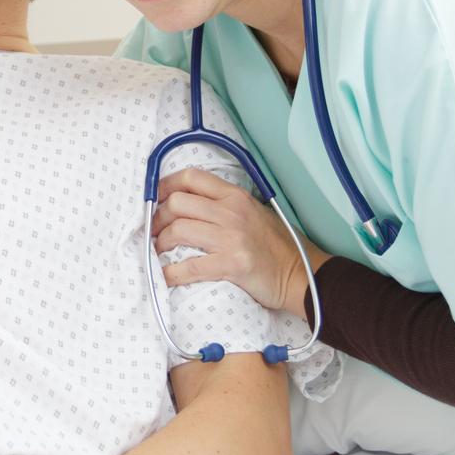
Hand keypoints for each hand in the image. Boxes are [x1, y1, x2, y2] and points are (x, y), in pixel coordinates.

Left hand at [152, 168, 331, 314]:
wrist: (299, 274)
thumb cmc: (276, 245)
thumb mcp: (254, 211)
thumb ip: (225, 204)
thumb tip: (189, 203)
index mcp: (236, 196)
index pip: (192, 177)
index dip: (165, 185)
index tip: (155, 198)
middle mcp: (232, 212)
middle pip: (177, 203)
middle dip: (158, 218)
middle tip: (155, 231)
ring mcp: (231, 238)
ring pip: (178, 231)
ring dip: (160, 243)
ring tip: (159, 252)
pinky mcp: (231, 265)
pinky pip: (189, 266)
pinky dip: (170, 273)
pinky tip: (165, 276)